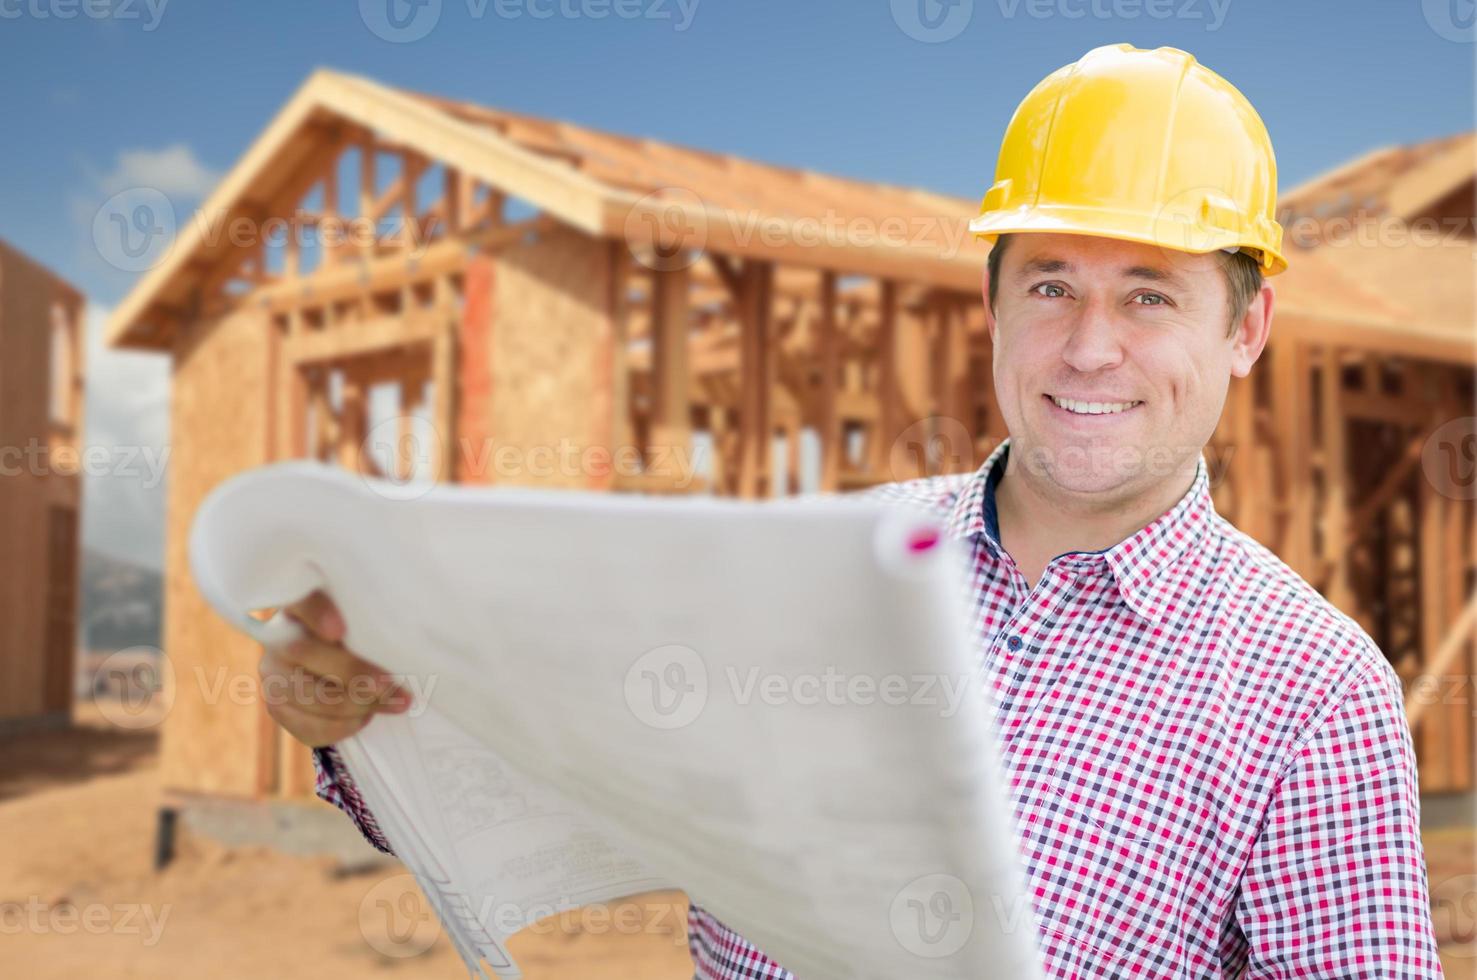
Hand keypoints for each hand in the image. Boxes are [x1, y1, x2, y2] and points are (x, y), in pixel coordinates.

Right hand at [258, 590, 410, 746]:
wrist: (339, 674)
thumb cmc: (360, 639)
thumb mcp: (364, 626)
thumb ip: (370, 627)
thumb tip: (403, 644)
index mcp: (303, 606)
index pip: (301, 600)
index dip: (317, 613)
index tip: (339, 631)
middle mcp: (279, 637)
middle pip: (305, 653)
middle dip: (354, 673)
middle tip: (390, 685)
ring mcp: (272, 673)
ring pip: (310, 695)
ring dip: (358, 705)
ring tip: (394, 703)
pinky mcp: (277, 707)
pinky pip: (310, 726)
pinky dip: (345, 726)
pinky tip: (365, 717)